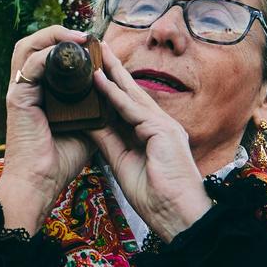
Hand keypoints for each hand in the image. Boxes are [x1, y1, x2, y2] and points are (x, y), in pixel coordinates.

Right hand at [0, 26, 95, 230]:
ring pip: (27, 46)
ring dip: (54, 37)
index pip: (48, 56)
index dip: (68, 44)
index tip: (94, 43)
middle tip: (85, 36)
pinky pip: (30, 65)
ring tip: (79, 38)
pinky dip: (49, 55)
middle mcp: (26, 88)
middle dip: (59, 33)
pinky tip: (69, 55)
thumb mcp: (85, 128)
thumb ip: (94, 109)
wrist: (40, 184)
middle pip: (34, 44)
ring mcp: (19, 91)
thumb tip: (117, 97)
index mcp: (39, 92)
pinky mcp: (17, 98)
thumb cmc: (59, 162)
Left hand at [88, 49, 211, 239]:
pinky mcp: (163, 131)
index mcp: (153, 133)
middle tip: (96, 49)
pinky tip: (99, 80)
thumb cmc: (155, 197)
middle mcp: (161, 124)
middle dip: (113, 70)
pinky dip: (114, 94)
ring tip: (95, 54)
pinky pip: (133, 109)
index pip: (127, 104)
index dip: (110, 87)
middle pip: (131, 92)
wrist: (177, 217)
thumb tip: (88, 122)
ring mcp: (164, 126)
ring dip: (112, 73)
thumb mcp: (122, 163)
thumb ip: (108, 140)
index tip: (93, 72)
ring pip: (132, 94)